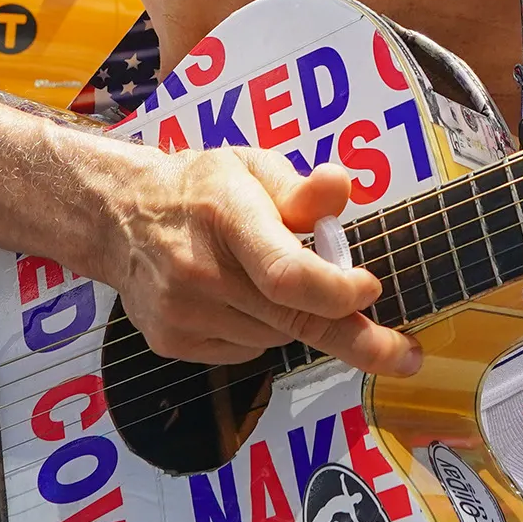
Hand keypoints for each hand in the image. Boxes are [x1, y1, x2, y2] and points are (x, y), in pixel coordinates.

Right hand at [95, 146, 420, 376]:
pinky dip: (262, 331)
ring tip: (275, 282)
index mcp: (224, 212)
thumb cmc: (199, 187)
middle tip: (404, 354)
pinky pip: (246, 351)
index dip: (337, 291)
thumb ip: (300, 188)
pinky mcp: (172, 341)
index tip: (370, 288)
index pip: (286, 272)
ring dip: (297, 319)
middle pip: (290, 318)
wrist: (118, 216)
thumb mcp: (251, 168)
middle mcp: (198, 268)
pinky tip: (242, 299)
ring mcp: (181, 311)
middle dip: (355, 336)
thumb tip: (341, 187)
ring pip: (274, 337)